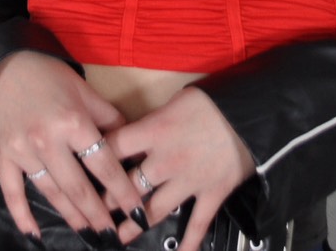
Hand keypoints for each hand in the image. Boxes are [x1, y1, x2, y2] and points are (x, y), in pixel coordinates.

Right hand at [0, 51, 145, 241]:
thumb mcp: (85, 92)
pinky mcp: (2, 157)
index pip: (103, 165)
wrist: (3, 66)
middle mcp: (47, 140)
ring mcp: (22, 151)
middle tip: (112, 233)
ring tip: (88, 232)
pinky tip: (35, 234)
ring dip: (71, 216)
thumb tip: (132, 144)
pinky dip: (23, 215)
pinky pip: (13, 192)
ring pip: (51, 192)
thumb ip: (108, 119)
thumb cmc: (49, 77)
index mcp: (73, 122)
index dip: (122, 191)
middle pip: (78, 187)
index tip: (136, 210)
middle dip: (98, 214)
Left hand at [106, 87, 256, 250]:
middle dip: (107, 202)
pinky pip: (197, 224)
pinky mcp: (212, 194)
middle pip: (126, 186)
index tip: (80, 170)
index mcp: (154, 131)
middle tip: (91, 213)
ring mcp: (189, 181)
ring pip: (154, 210)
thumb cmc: (214, 100)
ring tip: (117, 237)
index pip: (112, 148)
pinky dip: (188, 243)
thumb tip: (137, 131)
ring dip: (133, 226)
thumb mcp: (177, 100)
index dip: (93, 160)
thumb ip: (154, 120)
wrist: (255, 112)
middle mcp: (166, 161)